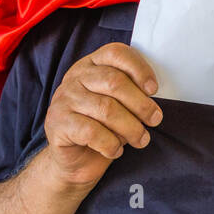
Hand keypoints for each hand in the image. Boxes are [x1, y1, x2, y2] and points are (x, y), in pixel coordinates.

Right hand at [43, 41, 161, 187]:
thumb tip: (153, 102)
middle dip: (141, 104)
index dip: (139, 69)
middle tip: (155, 119)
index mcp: (92, 65)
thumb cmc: (104, 128)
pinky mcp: (58, 123)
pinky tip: (116, 150)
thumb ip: (133, 94)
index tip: (153, 89)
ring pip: (106, 108)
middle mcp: (75, 77)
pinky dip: (110, 144)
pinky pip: (92, 132)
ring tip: (142, 139)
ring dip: (131, 127)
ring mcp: (64, 99)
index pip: (116, 53)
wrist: (75, 159)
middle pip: (115, 82)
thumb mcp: (120, 104)